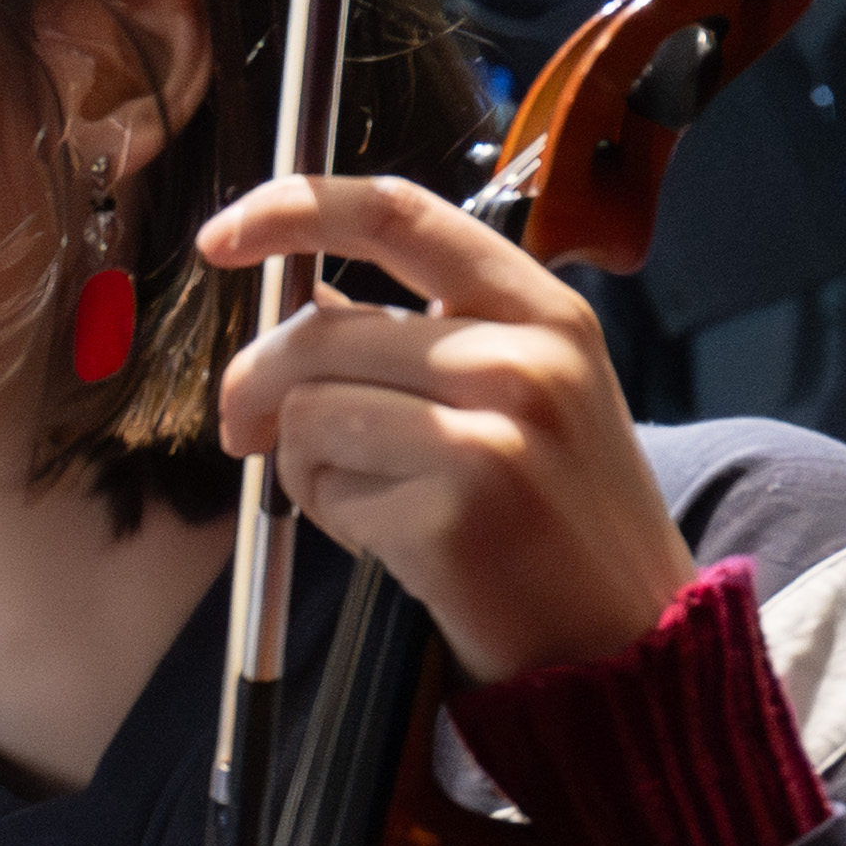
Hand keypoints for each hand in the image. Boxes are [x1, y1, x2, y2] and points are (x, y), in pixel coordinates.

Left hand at [193, 168, 692, 691]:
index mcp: (541, 310)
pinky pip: (324, 491)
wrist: (623, 636)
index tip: (221, 235)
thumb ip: (429, 333)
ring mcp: (491, 438)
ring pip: (308, 413)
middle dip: (255, 386)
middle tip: (244, 429)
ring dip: (303, 462)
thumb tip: (300, 297)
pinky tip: (391, 541)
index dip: (294, 209)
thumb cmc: (558, 511)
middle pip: (320, 333)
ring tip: (364, 497)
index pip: (398, 214)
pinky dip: (331, 518)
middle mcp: (523, 360)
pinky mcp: (451, 516)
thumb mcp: (527, 389)